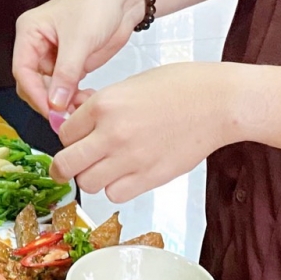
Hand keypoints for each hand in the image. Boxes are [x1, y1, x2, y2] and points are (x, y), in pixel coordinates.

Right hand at [12, 0, 146, 117]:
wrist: (124, 0)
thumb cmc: (98, 4)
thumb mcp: (80, 39)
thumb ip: (66, 73)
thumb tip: (55, 104)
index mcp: (30, 32)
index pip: (22, 70)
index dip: (35, 93)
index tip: (51, 111)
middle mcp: (37, 45)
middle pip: (31, 83)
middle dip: (47, 101)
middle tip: (66, 116)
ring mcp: (54, 57)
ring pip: (48, 90)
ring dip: (62, 103)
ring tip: (81, 109)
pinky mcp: (70, 65)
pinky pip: (64, 90)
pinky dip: (73, 99)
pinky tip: (85, 102)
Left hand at [51, 62, 240, 202]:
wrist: (217, 102)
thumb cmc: (180, 87)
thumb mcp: (130, 84)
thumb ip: (101, 105)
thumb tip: (77, 120)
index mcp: (104, 104)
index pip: (64, 132)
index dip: (67, 137)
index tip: (75, 138)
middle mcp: (112, 133)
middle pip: (66, 164)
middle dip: (63, 166)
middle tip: (68, 166)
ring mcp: (130, 158)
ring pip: (87, 183)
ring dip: (91, 177)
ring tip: (103, 167)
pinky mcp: (150, 177)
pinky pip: (115, 194)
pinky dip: (115, 188)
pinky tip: (125, 175)